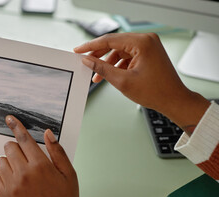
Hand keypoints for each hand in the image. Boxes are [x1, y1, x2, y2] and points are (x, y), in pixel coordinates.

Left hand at [0, 115, 78, 196]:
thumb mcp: (69, 174)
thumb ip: (58, 152)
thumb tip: (48, 134)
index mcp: (40, 165)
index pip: (24, 139)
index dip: (16, 126)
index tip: (10, 119)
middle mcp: (24, 173)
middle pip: (10, 147)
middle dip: (16, 148)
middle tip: (25, 157)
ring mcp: (12, 185)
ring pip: (1, 161)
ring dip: (9, 162)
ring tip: (20, 171)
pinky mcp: (4, 196)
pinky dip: (3, 176)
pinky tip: (15, 182)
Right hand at [74, 33, 209, 133]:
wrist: (174, 100)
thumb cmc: (156, 91)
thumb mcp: (122, 81)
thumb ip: (102, 68)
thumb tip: (88, 61)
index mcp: (142, 42)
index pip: (110, 40)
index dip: (91, 46)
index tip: (79, 51)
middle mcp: (147, 40)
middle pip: (115, 43)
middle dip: (99, 54)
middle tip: (85, 62)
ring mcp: (149, 46)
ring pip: (120, 50)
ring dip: (108, 62)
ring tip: (97, 74)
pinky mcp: (148, 53)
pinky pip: (128, 55)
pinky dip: (118, 64)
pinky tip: (110, 74)